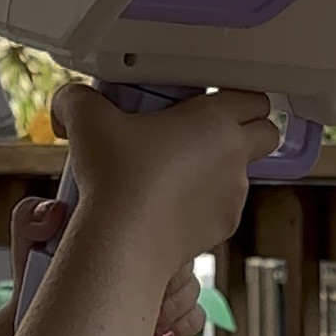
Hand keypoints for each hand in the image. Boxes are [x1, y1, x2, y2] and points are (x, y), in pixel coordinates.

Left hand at [9, 193, 205, 335]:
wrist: (38, 330)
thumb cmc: (35, 281)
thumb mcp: (26, 244)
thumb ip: (31, 218)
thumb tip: (55, 212)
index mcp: (124, 224)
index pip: (159, 218)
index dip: (154, 241)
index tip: (130, 264)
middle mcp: (147, 249)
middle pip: (183, 254)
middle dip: (165, 282)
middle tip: (134, 298)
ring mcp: (160, 284)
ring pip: (192, 287)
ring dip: (171, 308)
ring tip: (141, 320)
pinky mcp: (167, 317)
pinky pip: (195, 315)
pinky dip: (181, 326)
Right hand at [55, 83, 277, 275]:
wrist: (123, 240)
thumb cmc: (116, 178)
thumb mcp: (88, 121)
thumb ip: (78, 100)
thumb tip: (68, 103)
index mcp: (216, 120)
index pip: (255, 97)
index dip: (238, 95)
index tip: (215, 99)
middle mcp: (234, 156)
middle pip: (268, 133)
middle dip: (247, 130)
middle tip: (208, 132)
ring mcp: (233, 195)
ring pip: (242, 173)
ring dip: (220, 169)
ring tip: (176, 172)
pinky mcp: (222, 228)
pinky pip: (222, 208)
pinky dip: (205, 203)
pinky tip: (171, 204)